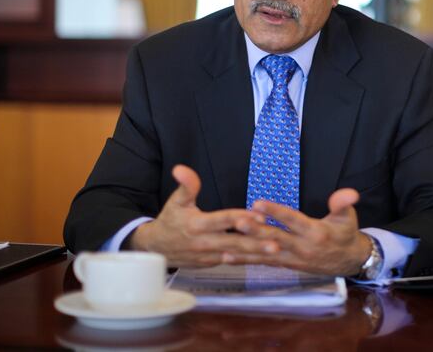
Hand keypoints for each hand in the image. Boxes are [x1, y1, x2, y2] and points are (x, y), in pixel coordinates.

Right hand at [129, 164, 277, 267]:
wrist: (155, 249)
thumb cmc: (170, 221)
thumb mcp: (176, 201)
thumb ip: (185, 186)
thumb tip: (181, 168)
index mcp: (197, 225)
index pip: (223, 220)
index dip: (240, 218)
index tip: (258, 217)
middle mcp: (205, 242)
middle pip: (234, 242)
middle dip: (256, 243)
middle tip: (276, 243)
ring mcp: (209, 256)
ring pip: (237, 254)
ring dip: (257, 253)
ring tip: (276, 251)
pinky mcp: (212, 263)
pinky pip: (233, 261)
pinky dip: (249, 259)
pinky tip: (265, 259)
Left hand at [226, 188, 372, 275]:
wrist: (349, 261)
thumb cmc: (346, 234)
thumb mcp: (348, 217)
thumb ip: (343, 204)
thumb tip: (349, 193)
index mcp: (315, 233)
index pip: (292, 220)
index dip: (276, 212)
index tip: (258, 204)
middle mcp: (301, 248)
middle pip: (275, 238)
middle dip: (255, 231)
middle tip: (237, 222)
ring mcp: (292, 259)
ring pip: (266, 253)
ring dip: (245, 248)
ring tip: (226, 243)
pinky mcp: (286, 265)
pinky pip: (263, 263)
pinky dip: (246, 260)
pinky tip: (227, 257)